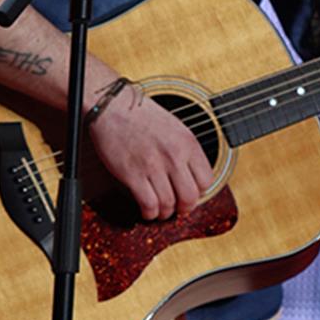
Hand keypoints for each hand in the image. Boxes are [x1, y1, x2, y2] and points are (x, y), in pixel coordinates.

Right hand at [88, 84, 212, 219]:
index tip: (191, 193)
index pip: (207, 180)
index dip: (200, 191)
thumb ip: (185, 150)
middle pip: (190, 197)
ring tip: (160, 211)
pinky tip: (147, 211)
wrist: (112, 106)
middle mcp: (174, 155)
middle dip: (185, 208)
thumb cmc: (140, 115)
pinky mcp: (133, 174)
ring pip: (169, 205)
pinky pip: (149, 205)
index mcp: (188, 142)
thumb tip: (191, 174)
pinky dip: (149, 213)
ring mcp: (153, 166)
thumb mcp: (175, 127)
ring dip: (165, 213)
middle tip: (178, 209)